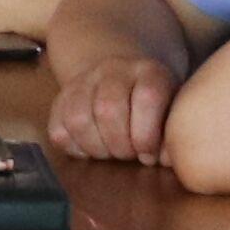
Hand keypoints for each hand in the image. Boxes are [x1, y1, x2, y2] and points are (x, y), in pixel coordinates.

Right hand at [44, 40, 183, 163]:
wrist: (120, 76)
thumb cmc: (154, 106)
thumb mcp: (172, 111)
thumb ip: (172, 134)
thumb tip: (166, 159)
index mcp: (149, 71)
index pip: (146, 98)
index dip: (147, 135)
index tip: (149, 156)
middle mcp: (113, 70)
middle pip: (108, 109)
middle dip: (120, 145)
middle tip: (129, 156)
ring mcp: (83, 82)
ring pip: (78, 119)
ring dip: (96, 148)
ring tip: (110, 154)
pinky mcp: (60, 98)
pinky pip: (58, 130)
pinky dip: (74, 148)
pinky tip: (92, 148)